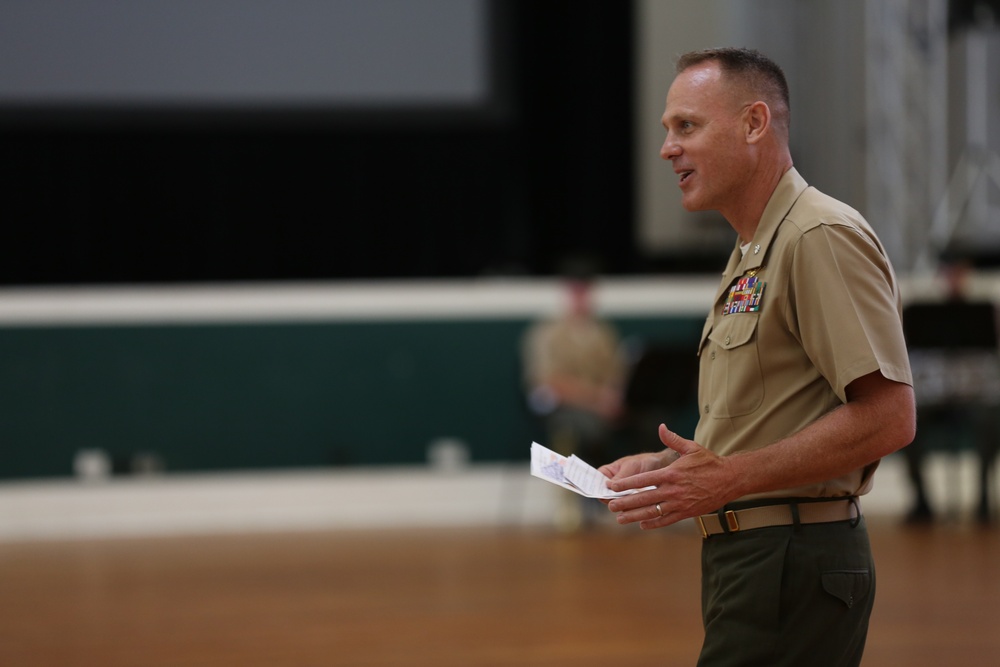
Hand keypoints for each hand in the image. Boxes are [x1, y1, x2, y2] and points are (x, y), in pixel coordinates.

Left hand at [605, 424, 740, 529]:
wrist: (730, 479)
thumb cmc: (709, 462)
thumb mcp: (691, 448)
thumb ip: (672, 440)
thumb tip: (661, 427)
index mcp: (671, 473)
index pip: (643, 480)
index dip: (625, 484)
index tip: (612, 487)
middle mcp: (673, 490)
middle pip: (644, 498)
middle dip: (625, 503)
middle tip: (610, 506)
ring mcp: (680, 503)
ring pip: (653, 512)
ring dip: (635, 516)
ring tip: (620, 519)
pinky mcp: (687, 513)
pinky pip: (667, 520)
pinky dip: (654, 523)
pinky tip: (642, 524)